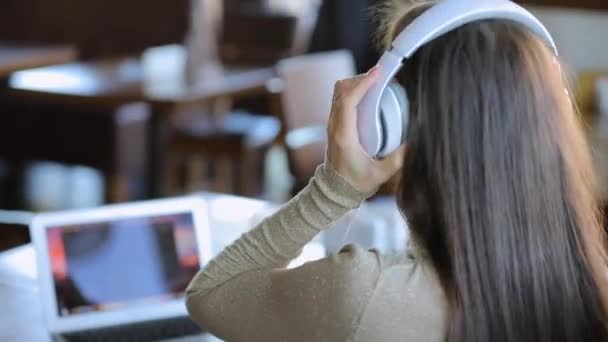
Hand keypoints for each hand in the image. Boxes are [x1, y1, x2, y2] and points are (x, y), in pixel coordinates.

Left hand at [327, 67, 405, 194]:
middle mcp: (335, 126)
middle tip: (380, 77)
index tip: (378, 73)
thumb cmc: (356, 184)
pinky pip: (340, 100)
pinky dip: (353, 91)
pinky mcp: (335, 125)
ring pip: (338, 93)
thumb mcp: (380, 174)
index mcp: (344, 136)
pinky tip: (368, 95)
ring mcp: (332, 124)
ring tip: (375, 83)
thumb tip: (415, 143)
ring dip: (355, 83)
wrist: (335, 191)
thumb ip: (398, 160)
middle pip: (341, 90)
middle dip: (360, 79)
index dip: (362, 83)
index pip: (348, 101)